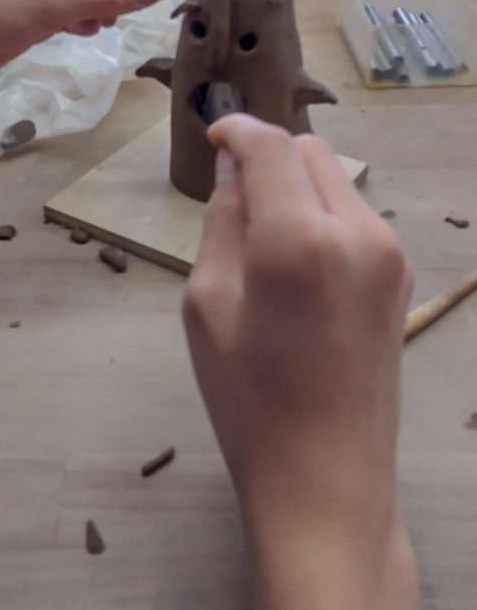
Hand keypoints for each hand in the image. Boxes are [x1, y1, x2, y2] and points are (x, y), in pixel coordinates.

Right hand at [183, 117, 429, 609]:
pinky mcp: (402, 276)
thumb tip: (231, 171)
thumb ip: (222, 224)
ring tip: (262, 248)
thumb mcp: (207, 307)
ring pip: (335, 181)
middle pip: (309, 153)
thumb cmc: (249, 401)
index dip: (235, 131)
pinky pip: (354, 217)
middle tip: (231, 206)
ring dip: (295, 189)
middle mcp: (358, 231)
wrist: (326, 477)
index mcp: (300, 239)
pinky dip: (320, 218)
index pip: (269, 147)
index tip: (210, 138)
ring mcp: (390, 253)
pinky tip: (298, 272)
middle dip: (267, 160)